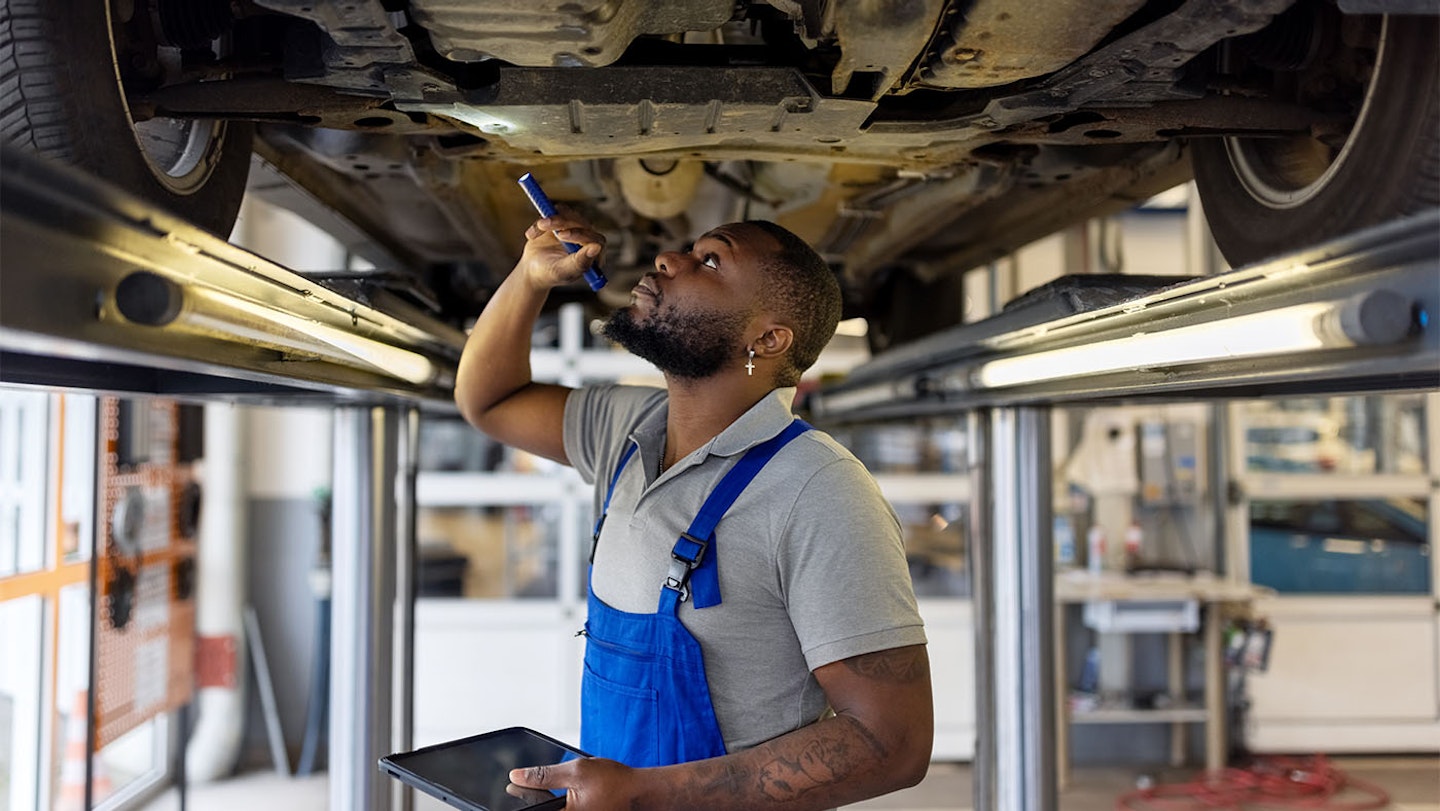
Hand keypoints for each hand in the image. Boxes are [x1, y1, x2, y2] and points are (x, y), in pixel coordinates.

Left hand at [509, 757, 643, 810]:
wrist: (641, 794)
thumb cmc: (616, 783)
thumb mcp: (577, 771)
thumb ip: (544, 775)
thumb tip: (518, 776)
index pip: (532, 810)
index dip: (519, 798)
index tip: (510, 790)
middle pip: (542, 810)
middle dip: (535, 801)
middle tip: (531, 785)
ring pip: (553, 810)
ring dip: (549, 804)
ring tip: (562, 792)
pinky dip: (561, 805)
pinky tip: (567, 798)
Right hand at [519, 210, 605, 290]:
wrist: (533, 270)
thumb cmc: (550, 274)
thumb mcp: (562, 271)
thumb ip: (579, 261)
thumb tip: (596, 247)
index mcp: (594, 255)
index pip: (595, 240)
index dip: (580, 235)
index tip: (562, 234)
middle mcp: (588, 239)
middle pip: (582, 223)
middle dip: (563, 222)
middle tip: (545, 225)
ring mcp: (577, 227)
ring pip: (569, 214)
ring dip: (553, 218)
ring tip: (539, 227)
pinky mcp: (565, 219)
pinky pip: (556, 211)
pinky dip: (542, 221)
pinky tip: (532, 235)